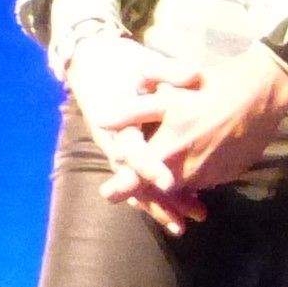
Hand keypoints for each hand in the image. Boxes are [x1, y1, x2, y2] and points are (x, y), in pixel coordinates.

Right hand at [66, 34, 203, 228]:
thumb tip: (194, 76)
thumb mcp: (145, 62)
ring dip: (160, 205)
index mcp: (116, 121)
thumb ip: (169, 72)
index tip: (169, 182)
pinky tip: (180, 210)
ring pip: (137, 185)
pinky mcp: (126, 153)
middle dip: (159, 200)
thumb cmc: (123, 63)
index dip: (149, 167)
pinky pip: (139, 181)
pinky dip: (158, 197)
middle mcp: (114, 141)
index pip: (132, 150)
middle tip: (184, 220)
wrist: (94, 61)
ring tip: (184, 225)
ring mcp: (118, 150)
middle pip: (135, 179)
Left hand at [113, 43, 287, 217]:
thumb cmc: (212, 87)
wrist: (265, 90)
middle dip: (151, 182)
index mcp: (169, 151)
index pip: (135, 181)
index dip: (119, 189)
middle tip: (152, 167)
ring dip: (177, 176)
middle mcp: (188, 171)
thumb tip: (103, 122)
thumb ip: (133, 112)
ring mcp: (212, 176)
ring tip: (183, 153)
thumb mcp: (168, 94)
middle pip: (160, 187)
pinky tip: (205, 148)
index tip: (108, 193)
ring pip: (185, 184)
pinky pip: (206, 180)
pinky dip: (199, 171)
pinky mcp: (231, 174)